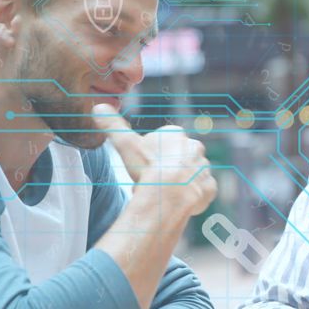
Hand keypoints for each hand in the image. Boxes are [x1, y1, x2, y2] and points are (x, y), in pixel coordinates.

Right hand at [93, 103, 215, 217]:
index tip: (143, 167)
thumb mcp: (125, 144)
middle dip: (166, 168)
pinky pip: (201, 191)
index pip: (161, 144)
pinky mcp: (210, 187)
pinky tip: (180, 201)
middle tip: (152, 182)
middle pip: (176, 158)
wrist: (169, 193)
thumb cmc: (147, 168)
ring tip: (164, 194)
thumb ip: (112, 125)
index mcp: (175, 134)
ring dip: (179, 182)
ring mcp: (204, 167)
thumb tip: (98, 107)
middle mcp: (194, 147)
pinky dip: (193, 197)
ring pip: (190, 174)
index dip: (150, 157)